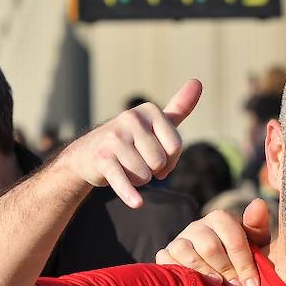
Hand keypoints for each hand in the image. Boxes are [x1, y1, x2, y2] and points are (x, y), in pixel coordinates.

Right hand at [57, 79, 201, 208]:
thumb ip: (178, 107)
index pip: (176, 146)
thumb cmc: (130, 140)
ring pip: (145, 174)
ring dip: (139, 180)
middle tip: (138, 163)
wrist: (87, 155)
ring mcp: (114, 138)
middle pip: (160, 162)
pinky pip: (124, 182)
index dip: (170, 160)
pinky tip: (137, 203)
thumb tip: (198, 82)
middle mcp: (130, 119)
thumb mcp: (155, 122)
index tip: (158, 157)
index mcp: (148, 110)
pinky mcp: (102, 159)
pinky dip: (130, 194)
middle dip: (152, 171)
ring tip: (126, 168)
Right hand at [156, 198, 271, 285]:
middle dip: (226, 270)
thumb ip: (258, 226)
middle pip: (209, 246)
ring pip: (184, 251)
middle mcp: (197, 226)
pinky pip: (165, 260)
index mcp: (220, 219)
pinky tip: (195, 285)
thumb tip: (259, 203)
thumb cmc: (242, 258)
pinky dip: (179, 273)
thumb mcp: (256, 244)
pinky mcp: (165, 254)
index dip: (244, 263)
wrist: (221, 274)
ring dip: (203, 272)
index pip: (232, 237)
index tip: (253, 285)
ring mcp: (179, 239)